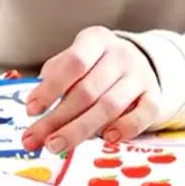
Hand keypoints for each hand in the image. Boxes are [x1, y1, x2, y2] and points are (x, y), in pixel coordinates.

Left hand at [22, 26, 161, 151]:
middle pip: (87, 91)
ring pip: (109, 106)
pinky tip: (105, 139)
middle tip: (35, 139)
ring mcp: (140, 76)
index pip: (74, 63)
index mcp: (94, 39)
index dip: (51, 88)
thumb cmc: (92, 64)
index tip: (31, 110)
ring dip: (79, 130)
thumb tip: (32, 108)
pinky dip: (124, 129)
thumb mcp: (71, 61)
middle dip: (58, 119)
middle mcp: (120, 55)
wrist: (136, 61)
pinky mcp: (154, 97)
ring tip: (56, 145)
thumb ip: (53, 78)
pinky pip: (142, 116)